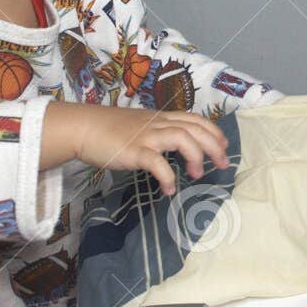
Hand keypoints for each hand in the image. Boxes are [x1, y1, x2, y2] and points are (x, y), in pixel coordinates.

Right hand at [73, 105, 229, 195]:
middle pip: (195, 128)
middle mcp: (157, 124)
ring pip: (181, 138)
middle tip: (222, 165)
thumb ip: (157, 132)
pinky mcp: (133, 151)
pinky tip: (170, 189)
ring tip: (197, 175)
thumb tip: (173, 146)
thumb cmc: (109, 129)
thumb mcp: (140, 125)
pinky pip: (156, 162)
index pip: (195, 118)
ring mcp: (146, 136)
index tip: (223, 146)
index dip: (213, 131)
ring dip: (195, 156)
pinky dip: (167, 176)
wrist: (83, 127)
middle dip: (214, 146)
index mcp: (161, 118)